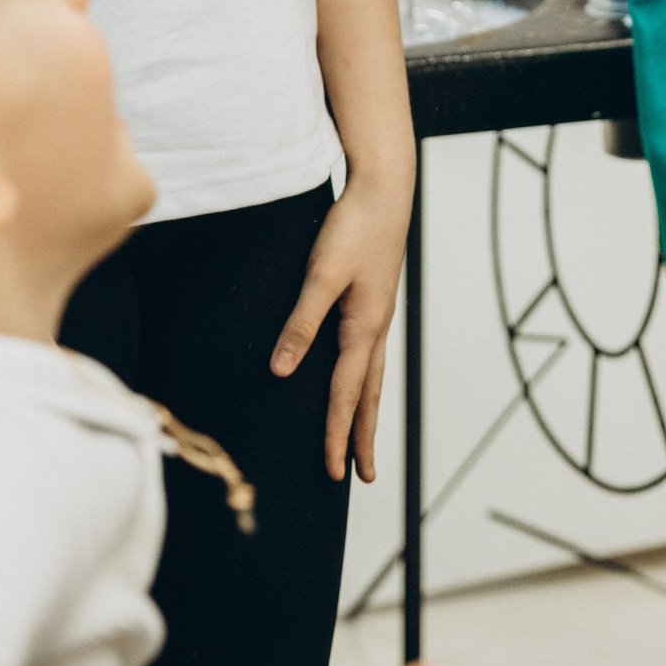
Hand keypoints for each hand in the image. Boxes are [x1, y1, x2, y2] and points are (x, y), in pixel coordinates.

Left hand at [271, 179, 410, 483]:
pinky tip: (357, 379)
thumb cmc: (353, 227)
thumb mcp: (321, 274)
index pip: (346, 394)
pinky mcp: (373, 301)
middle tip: (362, 476)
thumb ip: (301, 323)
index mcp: (364, 328)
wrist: (384, 189)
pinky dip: (365, 380)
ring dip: (367, 412)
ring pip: (373, 376)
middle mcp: (375, 327)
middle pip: (370, 396)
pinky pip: (369, 355)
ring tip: (363, 441)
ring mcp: (377, 315)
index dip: (336, 434)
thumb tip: (282, 370)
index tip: (333, 472)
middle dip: (363, 438)